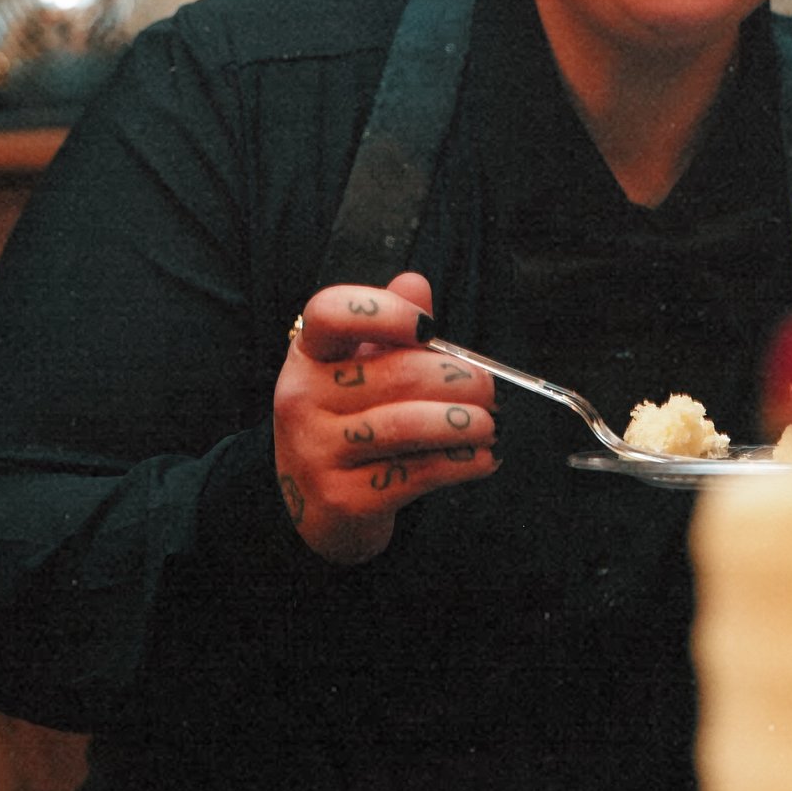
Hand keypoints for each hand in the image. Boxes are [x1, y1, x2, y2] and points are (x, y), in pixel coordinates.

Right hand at [273, 272, 497, 564]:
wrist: (316, 507)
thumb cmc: (349, 424)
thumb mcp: (358, 370)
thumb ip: (387, 327)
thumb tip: (415, 283)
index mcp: (308, 356)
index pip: (331, 312)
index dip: (386, 311)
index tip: (429, 330)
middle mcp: (301, 399)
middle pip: (398, 372)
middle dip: (461, 379)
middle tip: (488, 389)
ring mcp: (316, 450)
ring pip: (410, 425)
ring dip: (467, 423)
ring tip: (490, 424)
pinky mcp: (343, 497)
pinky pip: (417, 472)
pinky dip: (462, 462)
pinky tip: (482, 457)